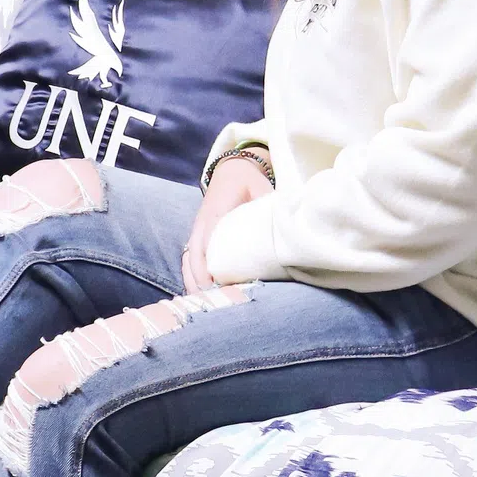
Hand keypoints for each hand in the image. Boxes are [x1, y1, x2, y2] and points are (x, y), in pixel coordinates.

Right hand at [182, 155, 273, 293]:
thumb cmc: (248, 182)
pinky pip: (190, 261)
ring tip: (204, 306)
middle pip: (191, 258)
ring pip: (188, 261)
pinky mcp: (199, 239)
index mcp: (215, 212)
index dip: (205, 266)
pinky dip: (192, 278)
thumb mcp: (261, 190)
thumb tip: (289, 228)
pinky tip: (200, 296)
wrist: (233, 170)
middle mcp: (201, 225)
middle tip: (210, 305)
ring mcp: (197, 232)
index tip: (212, 285)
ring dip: (193, 283)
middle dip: (197, 282)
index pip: (205, 242)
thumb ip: (270, 207)